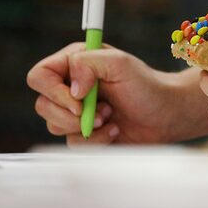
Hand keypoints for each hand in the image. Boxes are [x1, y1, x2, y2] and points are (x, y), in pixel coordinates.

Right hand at [28, 43, 207, 146]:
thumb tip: (72, 90)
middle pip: (42, 105)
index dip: (54, 91)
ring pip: (54, 126)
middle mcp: (71, 87)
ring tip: (111, 117)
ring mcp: (77, 112)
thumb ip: (87, 64)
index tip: (80, 100)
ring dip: (86, 127)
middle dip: (71, 114)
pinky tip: (115, 130)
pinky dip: (96, 140)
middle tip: (104, 112)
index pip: (39, 76)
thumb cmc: (148, 86)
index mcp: (74, 64)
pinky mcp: (86, 133)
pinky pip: (73, 144)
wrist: (168, 114)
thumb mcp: (120, 64)